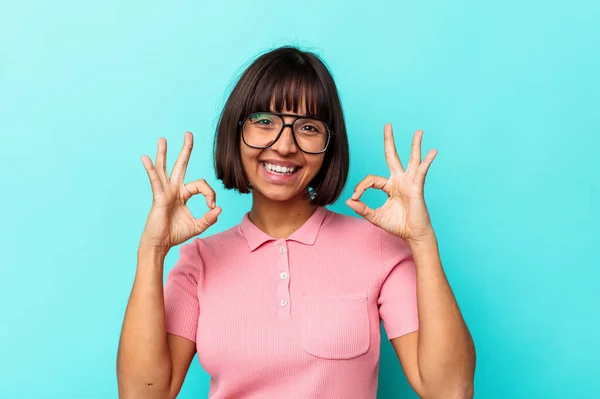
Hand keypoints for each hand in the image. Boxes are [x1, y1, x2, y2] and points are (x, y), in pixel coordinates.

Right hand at [139, 131, 221, 253]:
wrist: (160, 244)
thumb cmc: (176, 234)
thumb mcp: (197, 226)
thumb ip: (209, 218)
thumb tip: (219, 208)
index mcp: (184, 194)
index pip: (201, 185)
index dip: (210, 194)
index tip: (212, 207)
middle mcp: (174, 189)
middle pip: (181, 165)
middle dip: (186, 149)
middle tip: (189, 134)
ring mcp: (165, 192)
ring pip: (165, 169)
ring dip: (164, 154)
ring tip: (162, 139)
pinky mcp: (158, 197)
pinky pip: (155, 181)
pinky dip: (150, 169)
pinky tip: (145, 158)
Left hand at [346, 124, 436, 242]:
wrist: (412, 235)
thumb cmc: (397, 225)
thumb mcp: (375, 217)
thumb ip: (362, 208)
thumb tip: (348, 201)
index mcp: (388, 186)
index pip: (371, 179)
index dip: (361, 187)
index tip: (356, 198)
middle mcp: (399, 180)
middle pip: (392, 156)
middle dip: (389, 141)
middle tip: (388, 125)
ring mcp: (409, 182)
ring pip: (411, 159)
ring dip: (415, 145)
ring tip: (418, 132)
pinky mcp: (417, 187)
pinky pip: (421, 171)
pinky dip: (427, 161)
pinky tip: (433, 151)